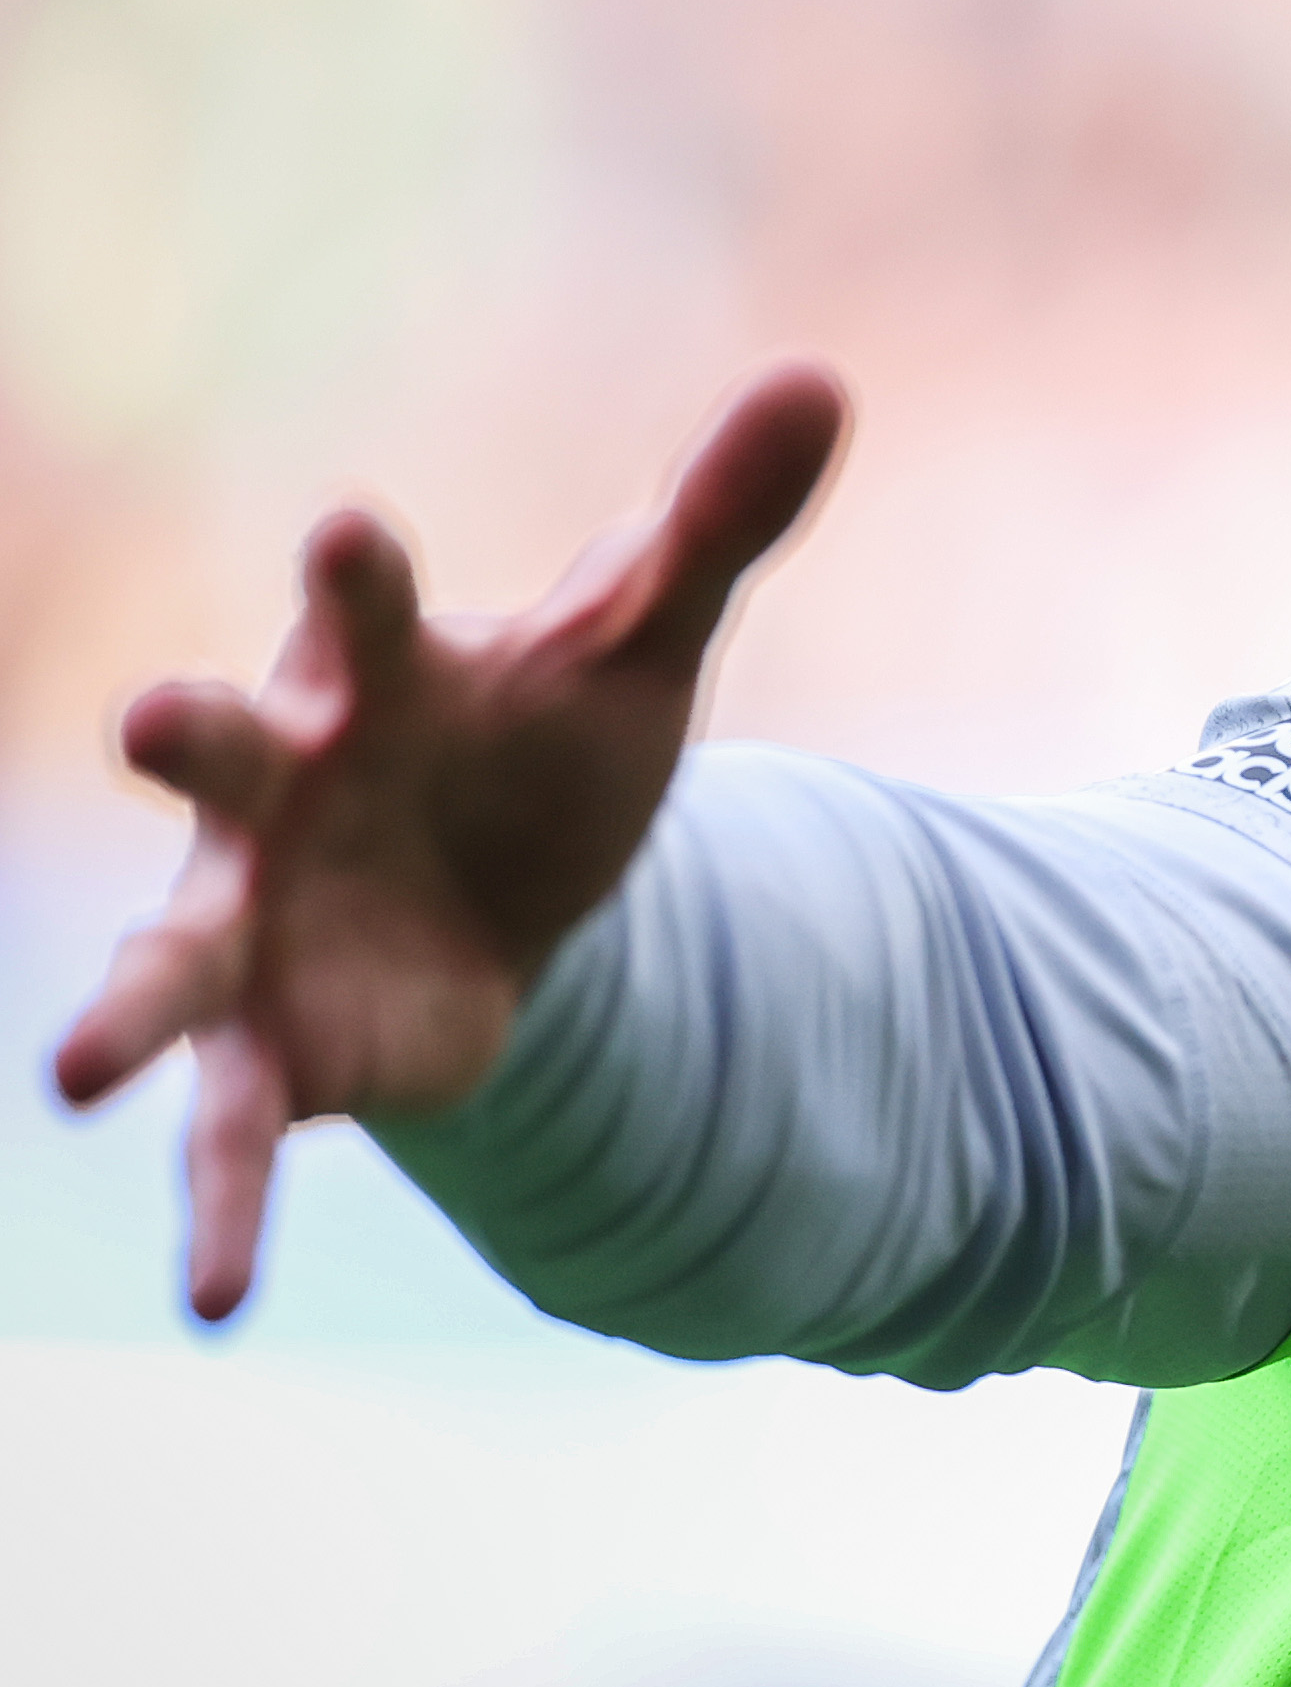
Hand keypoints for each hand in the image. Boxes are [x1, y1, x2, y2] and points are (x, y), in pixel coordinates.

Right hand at [47, 365, 849, 1319]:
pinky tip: (218, 1306)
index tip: (353, 521)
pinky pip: (236, 1138)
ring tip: (73, 1077)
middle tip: (144, 717)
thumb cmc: (544, 737)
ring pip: (172, 968)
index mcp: (376, 675)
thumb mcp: (643, 646)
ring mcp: (257, 927)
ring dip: (122, 1014)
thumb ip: (713, 525)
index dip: (365, 569)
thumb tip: (821, 381)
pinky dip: (227, 1216)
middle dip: (188, 737)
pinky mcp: (279, 1052)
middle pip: (224, 758)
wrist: (514, 883)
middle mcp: (285, 790)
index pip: (373, 607)